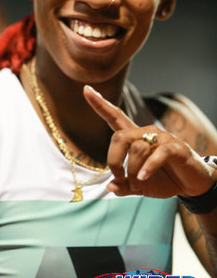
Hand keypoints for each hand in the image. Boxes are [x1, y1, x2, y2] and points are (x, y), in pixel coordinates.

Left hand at [83, 85, 214, 198]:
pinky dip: (147, 168)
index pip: (115, 116)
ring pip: (136, 148)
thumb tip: (111, 187)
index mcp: (135, 137)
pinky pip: (157, 153)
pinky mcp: (176, 148)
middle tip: (118, 177)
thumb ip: (124, 185)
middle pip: (119, 136)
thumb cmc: (163, 179)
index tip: (86, 89)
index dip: (100, 104)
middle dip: (113, 160)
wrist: (191, 184)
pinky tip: (143, 178)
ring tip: (137, 182)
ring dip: (132, 170)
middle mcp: (147, 133)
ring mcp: (162, 138)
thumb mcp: (139, 186)